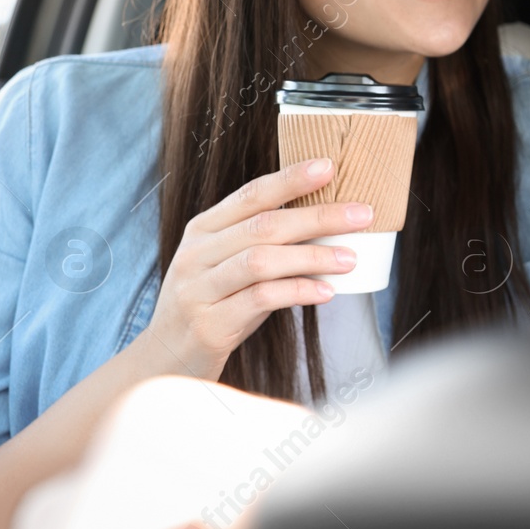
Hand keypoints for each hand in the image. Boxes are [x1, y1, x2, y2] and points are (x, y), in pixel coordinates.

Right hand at [136, 158, 370, 379]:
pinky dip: (297, 291)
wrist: (166, 361)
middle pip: (264, 225)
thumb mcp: (228, 265)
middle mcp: (196, 255)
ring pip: (262, 260)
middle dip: (318, 216)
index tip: (329, 166)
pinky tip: (327, 292)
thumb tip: (330, 221)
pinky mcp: (209, 324)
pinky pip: (260, 299)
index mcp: (202, 230)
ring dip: (313, 256)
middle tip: (363, 214)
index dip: (290, 179)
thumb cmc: (214, 305)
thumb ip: (263, 242)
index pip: (250, 195)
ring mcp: (198, 289)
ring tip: (351, 258)